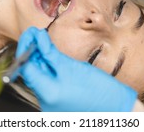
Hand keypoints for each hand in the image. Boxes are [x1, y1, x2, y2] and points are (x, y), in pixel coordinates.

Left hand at [16, 27, 137, 111]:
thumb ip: (51, 54)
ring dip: (39, 59)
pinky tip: (50, 56)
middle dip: (31, 52)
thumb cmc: (100, 91)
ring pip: (39, 77)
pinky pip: (47, 84)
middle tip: (35, 34)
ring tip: (42, 42)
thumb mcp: (73, 67)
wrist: (117, 109)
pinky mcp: (57, 103)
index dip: (25, 48)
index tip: (31, 33)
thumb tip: (37, 39)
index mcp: (48, 93)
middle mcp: (45, 102)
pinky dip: (47, 69)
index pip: (26, 68)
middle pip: (31, 73)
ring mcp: (50, 105)